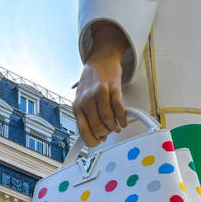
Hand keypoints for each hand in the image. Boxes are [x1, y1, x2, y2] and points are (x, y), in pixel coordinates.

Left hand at [73, 22, 129, 146]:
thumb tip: (99, 136)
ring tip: (117, 126)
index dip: (92, 140)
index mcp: (77, 106)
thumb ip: (89, 117)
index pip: (82, 130)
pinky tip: (123, 120)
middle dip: (106, 133)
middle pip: (97, 127)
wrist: (101, 60)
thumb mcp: (83, 99)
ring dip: (115, 126)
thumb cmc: (91, 81)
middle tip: (109, 131)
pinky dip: (123, 118)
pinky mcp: (112, 88)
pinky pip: (119, 109)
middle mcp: (86, 100)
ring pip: (108, 119)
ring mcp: (99, 94)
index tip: (98, 142)